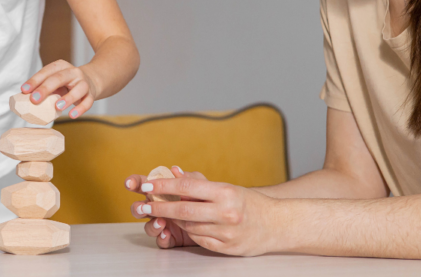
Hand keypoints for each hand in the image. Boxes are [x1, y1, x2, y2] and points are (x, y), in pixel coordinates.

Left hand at [21, 59, 97, 118]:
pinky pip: (88, 102)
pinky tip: (72, 115)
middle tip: (34, 99)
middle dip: (45, 88)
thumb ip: (42, 87)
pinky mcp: (91, 94)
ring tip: (56, 107)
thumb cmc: (67, 83)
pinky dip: (80, 109)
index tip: (24, 90)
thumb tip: (24, 97)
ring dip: (67, 98)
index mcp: (60, 66)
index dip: (35, 80)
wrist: (92, 80)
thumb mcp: (54, 81)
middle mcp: (73, 72)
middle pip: (59, 78)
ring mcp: (84, 83)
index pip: (46, 71)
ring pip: (78, 89)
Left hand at [125, 167, 280, 255]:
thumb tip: (173, 172)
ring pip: (189, 226)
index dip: (163, 187)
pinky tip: (186, 225)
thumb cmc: (250, 203)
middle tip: (142, 205)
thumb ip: (199, 183)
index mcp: (225, 192)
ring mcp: (226, 232)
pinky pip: (199, 239)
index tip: (146, 186)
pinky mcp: (227, 247)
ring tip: (165, 213)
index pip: (186, 188)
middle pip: (183, 211)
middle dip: (159, 208)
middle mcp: (226, 213)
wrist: (278, 225)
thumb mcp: (226, 187)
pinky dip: (190, 232)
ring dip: (174, 220)